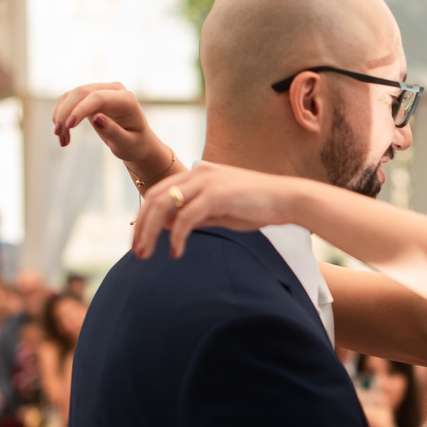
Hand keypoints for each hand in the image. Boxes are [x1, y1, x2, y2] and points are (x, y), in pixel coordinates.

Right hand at [51, 82, 167, 175]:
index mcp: (126, 100)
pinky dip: (62, 116)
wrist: (137, 143)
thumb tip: (97, 118)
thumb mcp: (127, 144)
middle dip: (66, 112)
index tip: (68, 126)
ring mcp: (101, 90)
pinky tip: (63, 135)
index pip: (98, 97)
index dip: (80, 109)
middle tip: (58, 133)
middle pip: (81, 92)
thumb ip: (114, 132)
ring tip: (60, 138)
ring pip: (72, 96)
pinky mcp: (90, 96)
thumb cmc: (135, 145)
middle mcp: (113, 90)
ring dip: (61, 115)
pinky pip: (69, 101)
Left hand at [132, 162, 302, 258]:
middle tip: (137, 252)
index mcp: (198, 174)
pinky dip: (176, 236)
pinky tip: (177, 252)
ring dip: (150, 231)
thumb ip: (196, 215)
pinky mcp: (216, 195)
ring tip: (147, 254)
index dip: (144, 217)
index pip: (158, 192)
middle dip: (140, 226)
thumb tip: (168, 226)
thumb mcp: (221, 211)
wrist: (289, 199)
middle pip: (154, 197)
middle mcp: (198, 172)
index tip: (141, 240)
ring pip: (163, 205)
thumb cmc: (259, 206)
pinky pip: (185, 218)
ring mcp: (207, 182)